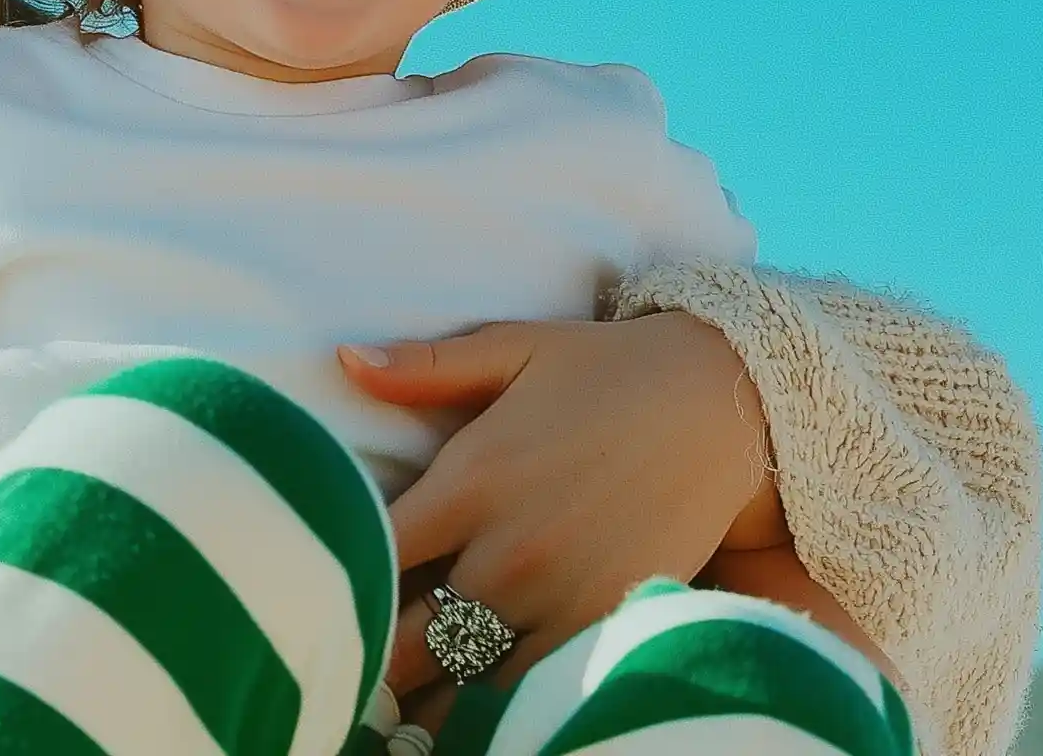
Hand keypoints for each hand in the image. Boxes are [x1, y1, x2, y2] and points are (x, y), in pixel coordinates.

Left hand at [338, 312, 775, 690]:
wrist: (723, 404)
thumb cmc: (607, 370)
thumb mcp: (515, 348)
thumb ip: (426, 365)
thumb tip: (344, 360)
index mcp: (470, 483)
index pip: (371, 557)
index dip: (335, 578)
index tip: (318, 585)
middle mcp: (508, 553)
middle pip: (405, 640)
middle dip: (371, 654)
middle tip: (346, 656)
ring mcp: (560, 599)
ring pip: (465, 681)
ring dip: (430, 685)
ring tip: (399, 690)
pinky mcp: (606, 625)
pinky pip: (532, 690)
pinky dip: (496, 695)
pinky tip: (471, 690)